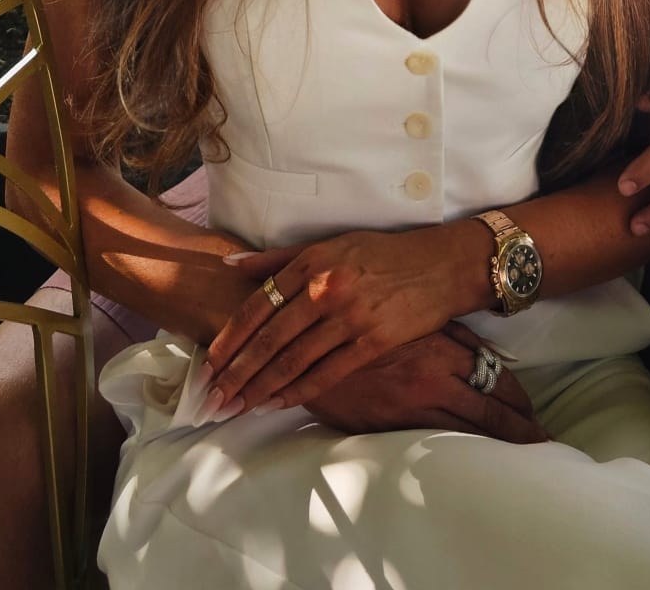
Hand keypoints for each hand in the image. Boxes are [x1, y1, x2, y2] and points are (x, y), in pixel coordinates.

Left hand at [201, 220, 489, 415]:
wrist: (439, 265)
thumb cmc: (381, 253)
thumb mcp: (330, 243)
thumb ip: (279, 258)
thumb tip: (231, 263)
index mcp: (312, 261)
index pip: (259, 304)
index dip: (231, 337)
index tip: (210, 363)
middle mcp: (327, 287)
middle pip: (271, 337)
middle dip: (238, 371)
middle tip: (214, 396)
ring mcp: (350, 316)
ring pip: (295, 359)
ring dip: (262, 387)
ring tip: (238, 405)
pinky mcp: (373, 340)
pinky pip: (328, 372)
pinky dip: (299, 390)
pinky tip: (278, 403)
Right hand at [303, 324, 546, 442]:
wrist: (314, 346)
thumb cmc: (369, 325)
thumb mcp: (418, 321)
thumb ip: (454, 338)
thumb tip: (490, 355)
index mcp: (443, 349)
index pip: (495, 378)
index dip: (518, 399)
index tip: (533, 414)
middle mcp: (435, 378)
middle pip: (491, 409)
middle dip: (519, 428)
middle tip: (542, 442)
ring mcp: (414, 406)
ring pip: (469, 429)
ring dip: (497, 442)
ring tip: (519, 454)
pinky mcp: (392, 426)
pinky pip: (438, 442)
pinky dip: (462, 449)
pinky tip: (473, 458)